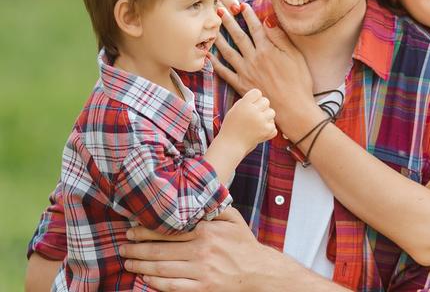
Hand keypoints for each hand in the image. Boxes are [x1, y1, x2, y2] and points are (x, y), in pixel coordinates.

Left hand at [121, 207, 277, 290]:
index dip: (146, 230)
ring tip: (128, 261)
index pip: (168, 229)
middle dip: (137, 248)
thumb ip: (214, 207)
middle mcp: (201, 250)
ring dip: (141, 264)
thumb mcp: (233, 218)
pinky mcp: (202, 288)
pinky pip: (171, 286)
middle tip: (123, 245)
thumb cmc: (244, 244)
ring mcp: (200, 271)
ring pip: (162, 268)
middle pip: (160, 249)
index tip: (132, 229)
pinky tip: (145, 277)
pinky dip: (155, 282)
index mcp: (206, 231)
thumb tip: (198, 194)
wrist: (259, 272)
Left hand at [210, 4, 319, 135]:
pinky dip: (216, 64)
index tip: (241, 4)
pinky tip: (209, 56)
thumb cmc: (299, 82)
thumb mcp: (295, 56)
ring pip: (228, 51)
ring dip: (219, 38)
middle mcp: (254, 59)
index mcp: (268, 50)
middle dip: (228, 21)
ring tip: (212, 27)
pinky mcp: (242, 85)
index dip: (248, 15)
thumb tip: (268, 20)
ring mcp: (246, 72)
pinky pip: (225, 73)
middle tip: (219, 9)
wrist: (293, 109)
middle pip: (238, 36)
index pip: (255, 27)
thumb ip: (280, 37)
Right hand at [221, 88, 276, 152]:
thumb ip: (246, 101)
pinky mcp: (267, 131)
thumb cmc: (231, 126)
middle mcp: (254, 112)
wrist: (230, 145)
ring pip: (272, 112)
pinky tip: (259, 132)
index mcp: (244, 105)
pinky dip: (268, 129)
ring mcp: (261, 122)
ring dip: (266, 117)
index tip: (250, 105)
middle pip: (266, 101)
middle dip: (261, 107)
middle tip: (254, 115)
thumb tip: (259, 96)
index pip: (257, 92)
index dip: (255, 98)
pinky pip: (273, 125)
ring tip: (257, 124)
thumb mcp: (234, 110)